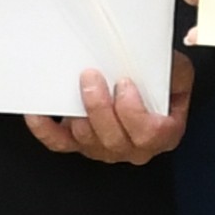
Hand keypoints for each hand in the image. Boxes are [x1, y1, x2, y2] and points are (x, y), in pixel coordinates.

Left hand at [32, 52, 194, 164]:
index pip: (149, 134)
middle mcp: (133, 148)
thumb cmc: (161, 83)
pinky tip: (37, 111)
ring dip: (79, 112)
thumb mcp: (178, 73)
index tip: (124, 83)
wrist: (146, 87)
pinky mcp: (80, 143)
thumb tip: (158, 65)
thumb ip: (175, 71)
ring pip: (87, 139)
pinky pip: (58, 142)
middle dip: (99, 106)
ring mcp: (104, 148)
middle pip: (113, 139)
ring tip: (77, 83)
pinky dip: (44, 128)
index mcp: (163, 135)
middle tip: (91, 77)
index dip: (133, 111)